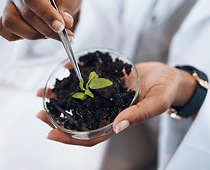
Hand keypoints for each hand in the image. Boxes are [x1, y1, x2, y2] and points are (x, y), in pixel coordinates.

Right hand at [0, 0, 81, 40]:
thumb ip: (68, 6)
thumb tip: (66, 22)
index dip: (46, 14)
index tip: (60, 26)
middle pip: (25, 13)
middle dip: (46, 29)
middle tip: (63, 35)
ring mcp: (9, 2)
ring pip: (11, 23)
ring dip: (33, 34)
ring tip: (51, 33)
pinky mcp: (6, 16)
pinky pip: (5, 31)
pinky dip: (21, 37)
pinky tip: (38, 34)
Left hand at [35, 62, 196, 146]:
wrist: (170, 75)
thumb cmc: (167, 91)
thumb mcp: (157, 102)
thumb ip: (139, 114)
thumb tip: (118, 126)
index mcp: (118, 121)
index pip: (90, 135)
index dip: (70, 138)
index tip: (50, 134)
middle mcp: (108, 110)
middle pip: (79, 118)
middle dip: (58, 117)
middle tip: (39, 112)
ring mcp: (107, 95)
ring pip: (80, 100)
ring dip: (61, 98)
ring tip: (43, 92)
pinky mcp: (107, 81)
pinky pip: (88, 81)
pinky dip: (75, 78)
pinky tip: (63, 71)